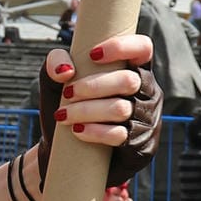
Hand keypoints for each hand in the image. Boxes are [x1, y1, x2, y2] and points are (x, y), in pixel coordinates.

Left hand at [37, 35, 159, 152]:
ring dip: (86, 111)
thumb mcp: (53, 82)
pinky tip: (77, 131)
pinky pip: (121, 134)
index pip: (143, 48)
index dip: (122, 47)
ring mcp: (148, 120)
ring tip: (64, 116)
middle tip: (67, 94)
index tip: (92, 55)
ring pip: (121, 108)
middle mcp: (147, 92)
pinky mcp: (142, 145)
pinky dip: (95, 132)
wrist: (66, 153)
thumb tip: (67, 70)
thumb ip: (54, 63)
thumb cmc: (66, 109)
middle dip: (92, 86)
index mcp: (133, 70)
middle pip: (128, 80)